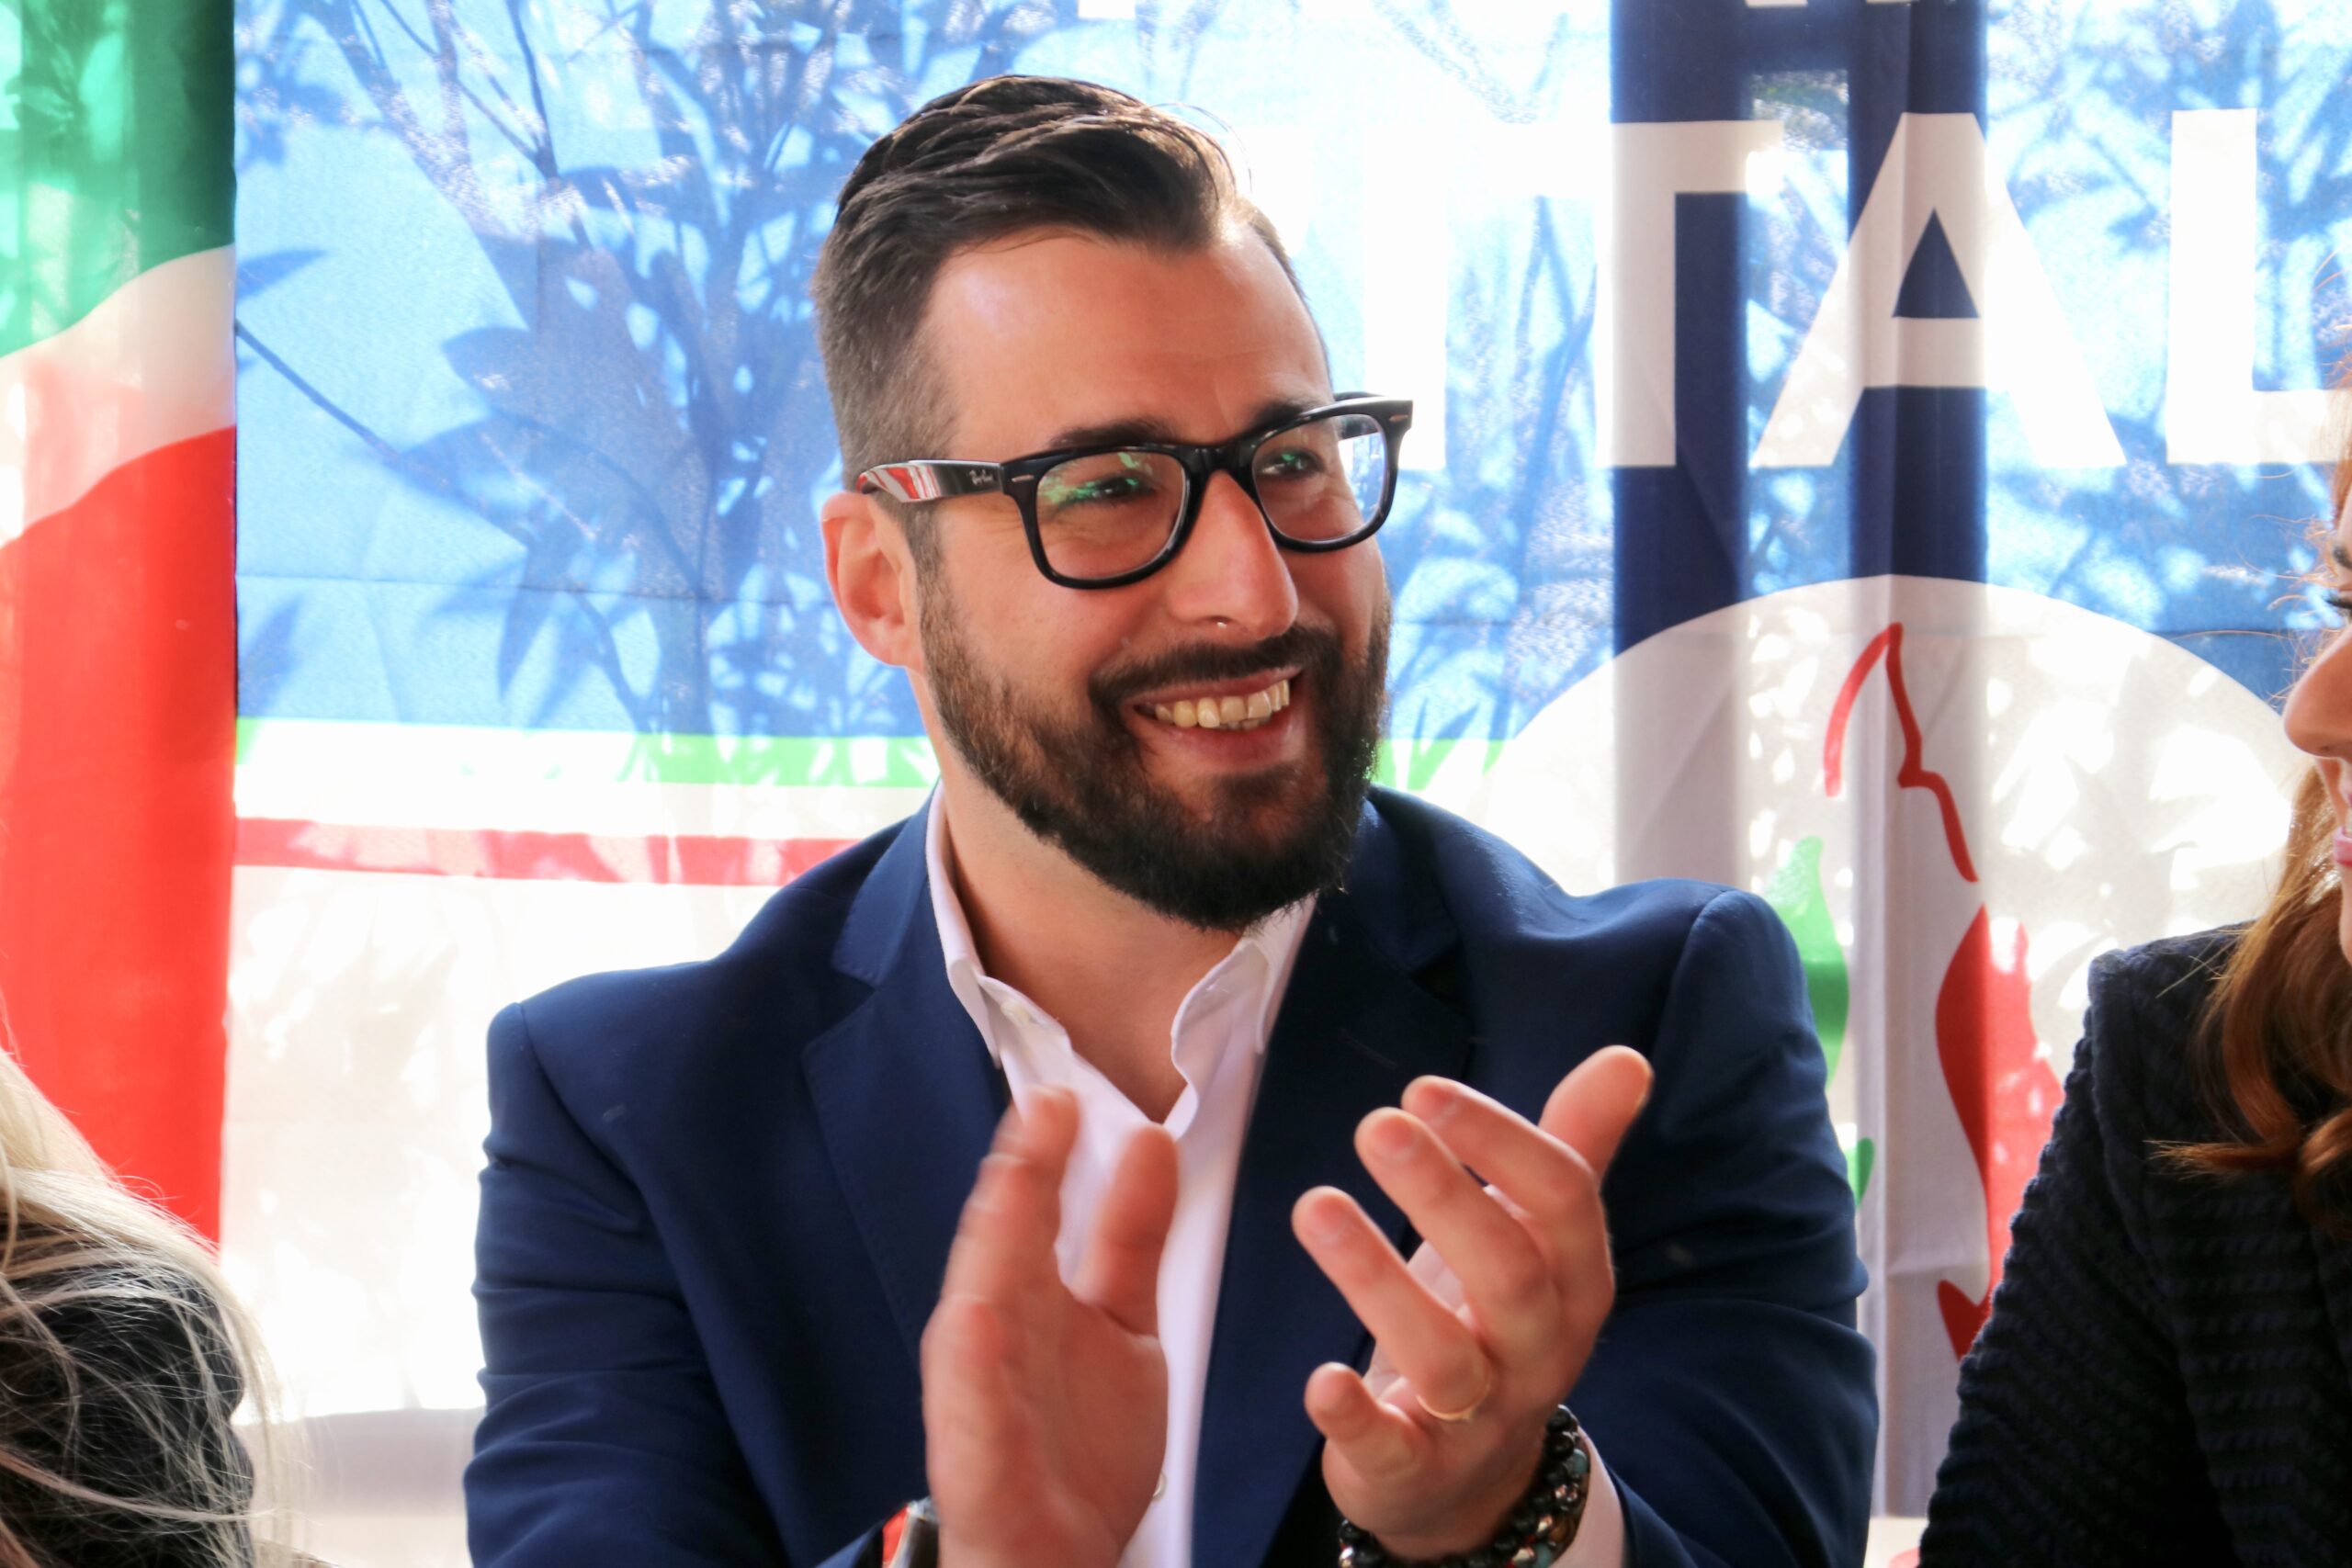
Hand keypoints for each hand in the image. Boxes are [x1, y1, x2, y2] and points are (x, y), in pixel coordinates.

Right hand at [922, 1087, 1178, 1567]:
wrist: (1059, 1556)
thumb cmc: (1078, 1444)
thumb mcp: (1125, 1323)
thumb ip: (1131, 1236)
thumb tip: (1148, 1140)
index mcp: (1029, 1295)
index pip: (1034, 1209)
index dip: (1047, 1154)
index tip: (1067, 1094)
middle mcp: (997, 1331)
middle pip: (1005, 1241)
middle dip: (1021, 1177)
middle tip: (1047, 1109)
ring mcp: (980, 1391)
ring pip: (979, 1304)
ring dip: (991, 1244)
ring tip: (1012, 1181)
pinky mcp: (977, 1456)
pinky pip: (970, 1408)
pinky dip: (971, 1365)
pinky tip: (974, 1319)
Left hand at [1290, 1046, 1651, 1559]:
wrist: (1476, 1478)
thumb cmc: (1499, 1320)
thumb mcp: (1540, 1238)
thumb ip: (1573, 1147)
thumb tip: (1627, 1058)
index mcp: (1574, 1280)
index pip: (1563, 1202)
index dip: (1500, 1142)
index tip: (1425, 1089)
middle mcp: (1540, 1350)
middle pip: (1510, 1273)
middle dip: (1445, 1197)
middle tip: (1377, 1126)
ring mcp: (1479, 1417)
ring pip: (1446, 1359)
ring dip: (1378, 1282)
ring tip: (1315, 1206)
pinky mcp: (1412, 1471)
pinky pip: (1392, 1450)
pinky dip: (1355, 1418)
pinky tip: (1320, 1378)